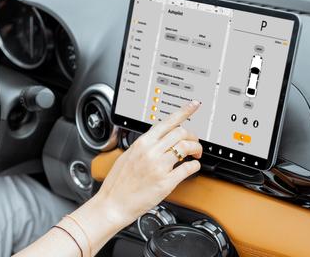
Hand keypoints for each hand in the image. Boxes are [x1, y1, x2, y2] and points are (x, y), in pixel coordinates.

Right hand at [90, 100, 203, 225]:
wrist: (113, 204)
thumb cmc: (118, 183)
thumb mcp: (128, 155)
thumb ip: (144, 145)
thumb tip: (157, 139)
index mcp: (142, 143)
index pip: (167, 121)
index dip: (184, 112)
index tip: (193, 106)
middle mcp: (151, 152)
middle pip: (181, 133)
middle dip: (193, 136)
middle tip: (194, 142)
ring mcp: (159, 167)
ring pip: (186, 147)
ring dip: (196, 149)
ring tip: (195, 154)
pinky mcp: (166, 183)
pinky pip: (188, 168)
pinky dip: (195, 166)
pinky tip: (192, 167)